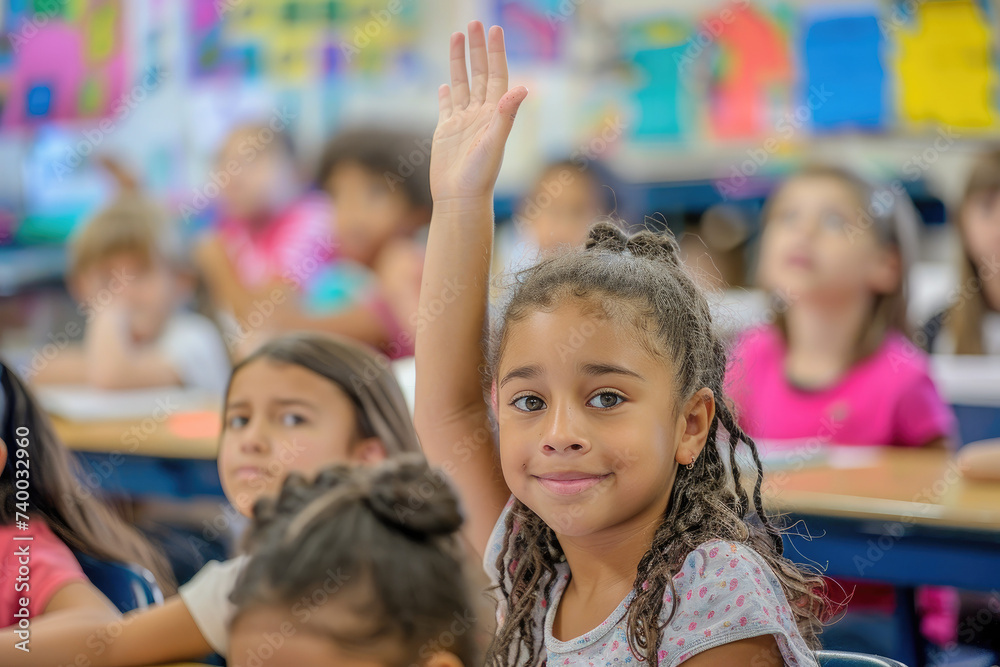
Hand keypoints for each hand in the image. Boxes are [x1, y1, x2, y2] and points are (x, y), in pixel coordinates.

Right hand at [429, 22, 527, 205]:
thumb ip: (506, 115)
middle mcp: (480, 115)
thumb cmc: (480, 176)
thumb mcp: (494, 143)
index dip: (495, 53)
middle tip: (475, 23)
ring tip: (456, 37)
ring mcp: (463, 122)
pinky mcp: (446, 132)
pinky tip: (445, 84)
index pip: (496, 76)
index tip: (494, 30)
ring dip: (460, 62)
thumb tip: (523, 88)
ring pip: (462, 84)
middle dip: (478, 49)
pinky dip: (447, 94)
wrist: (459, 199)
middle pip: (479, 74)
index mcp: (494, 114)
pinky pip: (447, 107)